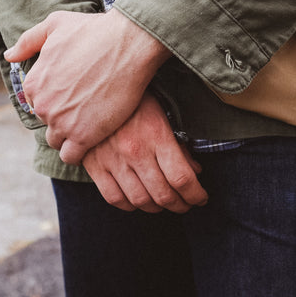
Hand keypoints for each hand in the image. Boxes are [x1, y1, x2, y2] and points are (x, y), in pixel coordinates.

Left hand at [4, 9, 170, 164]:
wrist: (128, 44)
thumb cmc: (94, 30)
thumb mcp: (55, 24)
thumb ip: (29, 41)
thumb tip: (10, 56)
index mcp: (33, 83)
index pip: (35, 102)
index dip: (54, 99)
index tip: (72, 94)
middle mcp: (42, 105)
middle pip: (47, 121)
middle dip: (63, 116)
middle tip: (85, 106)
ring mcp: (62, 122)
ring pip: (57, 141)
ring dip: (70, 135)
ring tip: (90, 123)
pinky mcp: (83, 136)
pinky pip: (71, 157)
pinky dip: (79, 152)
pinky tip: (92, 139)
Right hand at [82, 93, 207, 212]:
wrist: (95, 88)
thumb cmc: (135, 101)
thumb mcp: (163, 114)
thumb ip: (179, 146)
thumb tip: (194, 172)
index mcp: (156, 135)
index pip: (181, 178)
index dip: (196, 194)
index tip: (201, 198)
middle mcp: (135, 151)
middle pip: (164, 194)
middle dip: (181, 205)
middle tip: (186, 204)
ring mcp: (113, 160)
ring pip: (140, 200)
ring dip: (157, 208)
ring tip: (164, 204)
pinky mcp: (94, 165)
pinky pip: (114, 198)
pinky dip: (130, 206)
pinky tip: (138, 201)